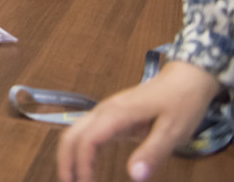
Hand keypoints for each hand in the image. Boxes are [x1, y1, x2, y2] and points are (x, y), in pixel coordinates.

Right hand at [57, 61, 222, 181]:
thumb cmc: (181, 103)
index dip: (83, 165)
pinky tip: (85, 164)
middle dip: (65, 161)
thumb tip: (134, 178)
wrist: (184, 78)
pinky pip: (86, 132)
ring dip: (68, 155)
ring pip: (74, 132)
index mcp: (116, 114)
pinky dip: (79, 149)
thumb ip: (152, 153)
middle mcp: (104, 111)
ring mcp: (105, 111)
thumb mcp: (173, 131)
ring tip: (72, 178)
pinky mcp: (110, 115)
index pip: (88, 141)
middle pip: (72, 135)